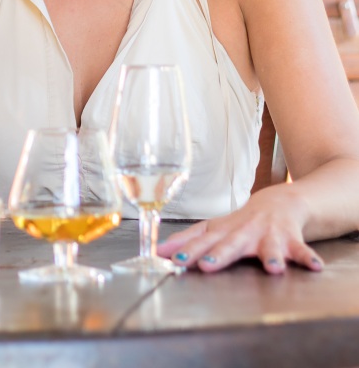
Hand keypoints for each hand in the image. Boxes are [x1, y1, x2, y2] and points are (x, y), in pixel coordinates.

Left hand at [156, 186, 323, 274]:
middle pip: (230, 243)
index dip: (187, 249)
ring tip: (273, 268)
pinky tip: (314, 267)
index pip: (201, 240)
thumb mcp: (215, 228)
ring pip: (268, 246)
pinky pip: (301, 249)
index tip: (173, 259)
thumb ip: (188, 240)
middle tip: (208, 265)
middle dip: (220, 254)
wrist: (280, 202)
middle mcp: (244, 231)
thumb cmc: (242, 221)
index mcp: (224, 231)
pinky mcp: (291, 239)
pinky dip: (308, 257)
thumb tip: (156, 250)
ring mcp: (268, 234)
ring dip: (270, 256)